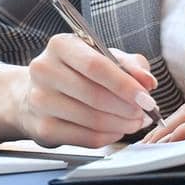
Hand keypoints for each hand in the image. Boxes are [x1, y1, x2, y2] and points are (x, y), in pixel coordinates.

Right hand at [13, 33, 159, 148]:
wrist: (37, 93)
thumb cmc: (76, 72)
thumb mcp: (104, 57)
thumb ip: (130, 65)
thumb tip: (148, 82)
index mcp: (60, 45)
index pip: (96, 66)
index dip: (125, 84)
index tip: (147, 98)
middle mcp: (44, 71)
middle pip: (95, 95)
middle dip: (127, 108)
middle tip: (145, 113)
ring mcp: (39, 101)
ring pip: (92, 119)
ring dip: (122, 124)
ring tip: (134, 122)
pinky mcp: (42, 129)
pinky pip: (85, 138)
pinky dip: (109, 136)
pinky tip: (117, 130)